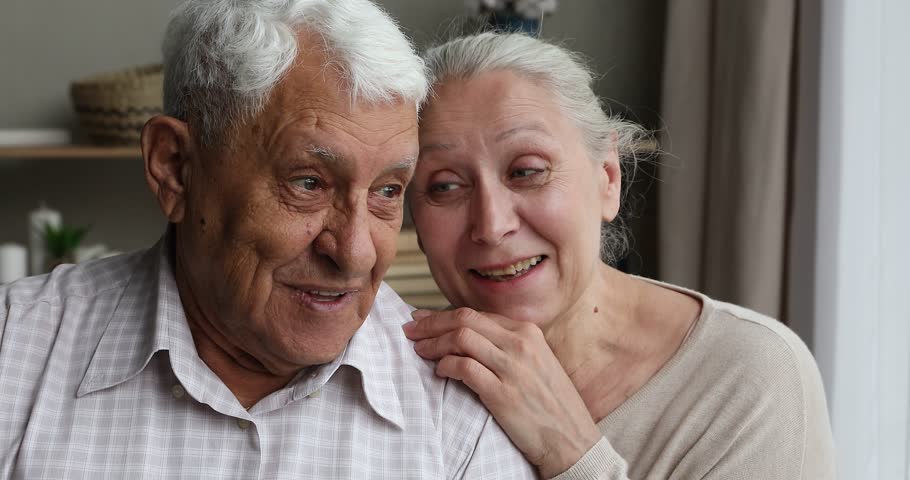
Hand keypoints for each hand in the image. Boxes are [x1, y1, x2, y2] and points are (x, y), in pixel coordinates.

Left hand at [403, 307, 602, 477]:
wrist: (572, 439)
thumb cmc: (551, 403)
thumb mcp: (536, 361)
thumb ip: (507, 345)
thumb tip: (467, 335)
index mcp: (528, 332)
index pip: (476, 314)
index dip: (444, 315)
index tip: (424, 319)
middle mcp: (520, 344)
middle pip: (464, 320)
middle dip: (431, 322)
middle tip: (411, 329)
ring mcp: (512, 368)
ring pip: (461, 339)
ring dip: (433, 343)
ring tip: (419, 350)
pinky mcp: (502, 393)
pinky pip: (463, 368)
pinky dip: (445, 366)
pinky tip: (439, 372)